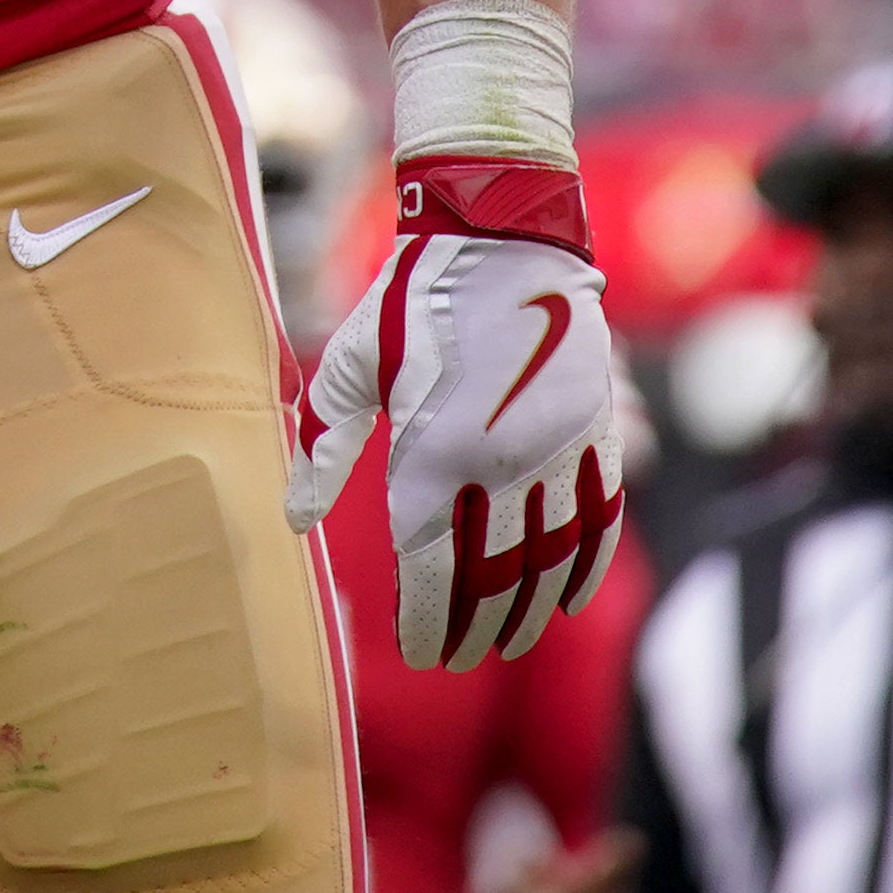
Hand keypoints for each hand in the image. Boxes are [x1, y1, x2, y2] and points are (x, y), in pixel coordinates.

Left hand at [288, 155, 625, 667]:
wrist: (501, 232)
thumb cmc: (411, 297)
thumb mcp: (351, 365)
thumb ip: (325, 446)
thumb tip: (293, 519)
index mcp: (433, 448)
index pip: (431, 564)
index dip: (428, 619)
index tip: (421, 652)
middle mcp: (500, 460)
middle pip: (492, 574)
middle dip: (474, 626)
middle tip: (458, 660)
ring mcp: (555, 446)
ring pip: (550, 557)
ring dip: (529, 608)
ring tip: (506, 639)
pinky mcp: (595, 429)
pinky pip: (599, 517)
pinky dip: (584, 563)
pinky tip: (565, 597)